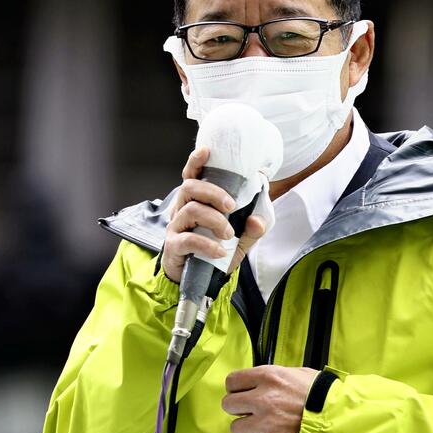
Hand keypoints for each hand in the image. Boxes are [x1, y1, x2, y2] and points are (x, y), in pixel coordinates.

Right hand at [161, 146, 265, 283]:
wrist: (198, 281)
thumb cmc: (215, 252)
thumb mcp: (239, 241)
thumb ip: (250, 230)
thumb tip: (258, 220)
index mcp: (196, 202)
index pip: (191, 176)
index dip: (196, 162)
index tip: (206, 151)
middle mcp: (182, 210)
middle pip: (190, 187)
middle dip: (213, 192)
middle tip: (231, 206)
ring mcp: (176, 227)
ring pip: (190, 210)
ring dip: (214, 219)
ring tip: (228, 234)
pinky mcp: (174, 246)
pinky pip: (188, 239)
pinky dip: (207, 244)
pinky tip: (219, 250)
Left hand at [222, 365, 318, 432]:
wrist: (335, 417)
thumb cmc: (319, 392)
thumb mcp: (295, 373)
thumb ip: (272, 378)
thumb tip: (258, 383)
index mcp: (267, 377)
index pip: (232, 381)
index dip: (235, 388)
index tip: (241, 392)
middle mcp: (261, 398)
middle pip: (228, 404)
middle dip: (238, 408)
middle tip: (250, 410)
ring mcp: (265, 422)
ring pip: (236, 428)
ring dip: (248, 428)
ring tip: (263, 426)